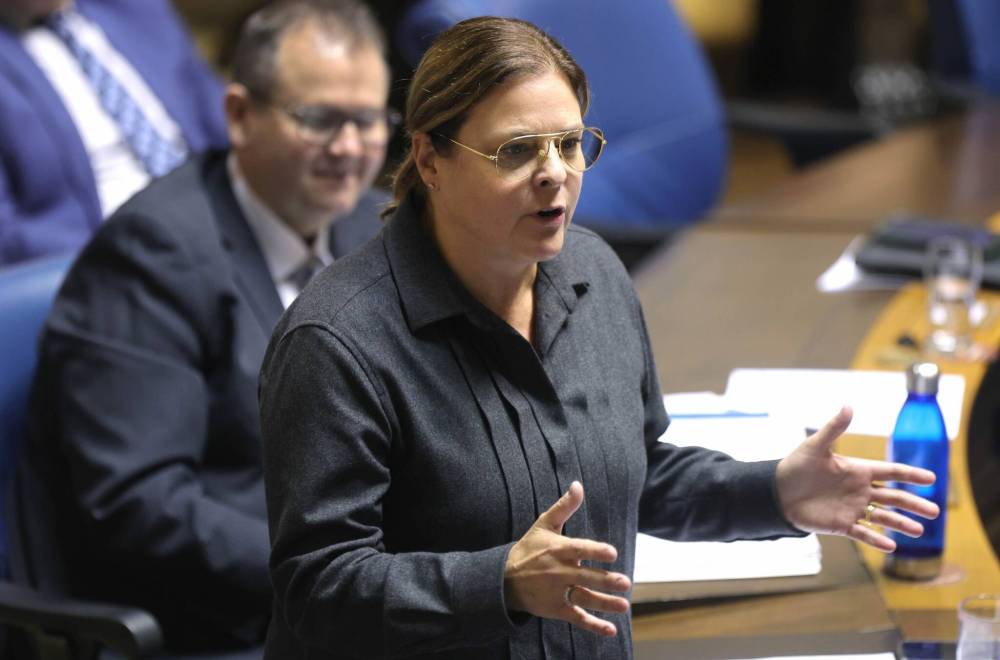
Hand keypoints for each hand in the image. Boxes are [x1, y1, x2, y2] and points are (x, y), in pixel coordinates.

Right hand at [504, 481, 630, 636]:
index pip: (579, 549)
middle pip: (585, 577)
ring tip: (624, 605)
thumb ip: (564, 506)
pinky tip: (610, 629)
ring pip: (584, 598)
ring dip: (604, 603)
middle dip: (606, 581)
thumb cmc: (529, 549)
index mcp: (557, 549)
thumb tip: (578, 484)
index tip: (612, 553)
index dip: (595, 551)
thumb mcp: (544, 525)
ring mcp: (556, 591)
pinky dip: (592, 625)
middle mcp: (558, 571)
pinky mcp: (555, 608)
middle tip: (625, 582)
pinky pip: (577, 617)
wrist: (504, 578)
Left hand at [775, 406, 939, 551]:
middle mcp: (859, 490)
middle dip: (914, 503)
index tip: (931, 478)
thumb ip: (834, 428)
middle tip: (935, 511)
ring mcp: (852, 508)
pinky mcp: (841, 525)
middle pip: (893, 497)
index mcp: (858, 470)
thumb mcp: (815, 446)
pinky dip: (877, 540)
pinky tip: (891, 547)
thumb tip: (848, 406)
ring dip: (901, 524)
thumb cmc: (796, 466)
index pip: (890, 472)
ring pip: (883, 517)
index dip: (910, 475)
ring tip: (920, 530)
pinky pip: (863, 533)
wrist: (776, 492)